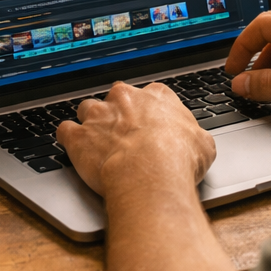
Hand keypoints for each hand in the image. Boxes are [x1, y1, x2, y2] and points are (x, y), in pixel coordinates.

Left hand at [58, 83, 236, 270]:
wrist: (149, 176)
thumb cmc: (180, 162)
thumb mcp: (206, 146)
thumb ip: (197, 137)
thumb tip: (201, 143)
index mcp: (157, 97)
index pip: (151, 95)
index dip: (149, 111)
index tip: (150, 124)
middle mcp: (124, 99)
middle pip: (117, 97)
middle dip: (118, 113)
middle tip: (125, 135)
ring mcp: (98, 115)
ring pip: (87, 109)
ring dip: (91, 124)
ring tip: (97, 143)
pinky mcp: (77, 136)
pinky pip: (64, 130)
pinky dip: (67, 139)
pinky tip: (73, 148)